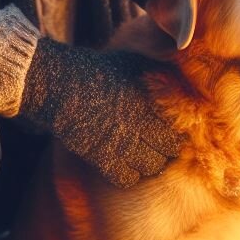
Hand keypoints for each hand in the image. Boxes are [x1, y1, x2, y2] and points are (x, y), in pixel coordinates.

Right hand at [20, 38, 183, 187]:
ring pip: (151, 167)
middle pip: (169, 150)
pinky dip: (128, 175)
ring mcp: (122, 141)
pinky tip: (123, 165)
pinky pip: (126, 178)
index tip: (169, 130)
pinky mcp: (102, 156)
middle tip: (157, 144)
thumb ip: (159, 72)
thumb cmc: (97, 69)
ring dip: (149, 163)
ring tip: (141, 155)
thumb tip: (179, 80)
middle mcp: (141, 121)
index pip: (179, 126)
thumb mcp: (133, 61)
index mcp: (151, 99)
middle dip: (165, 149)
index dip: (176, 131)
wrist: (59, 84)